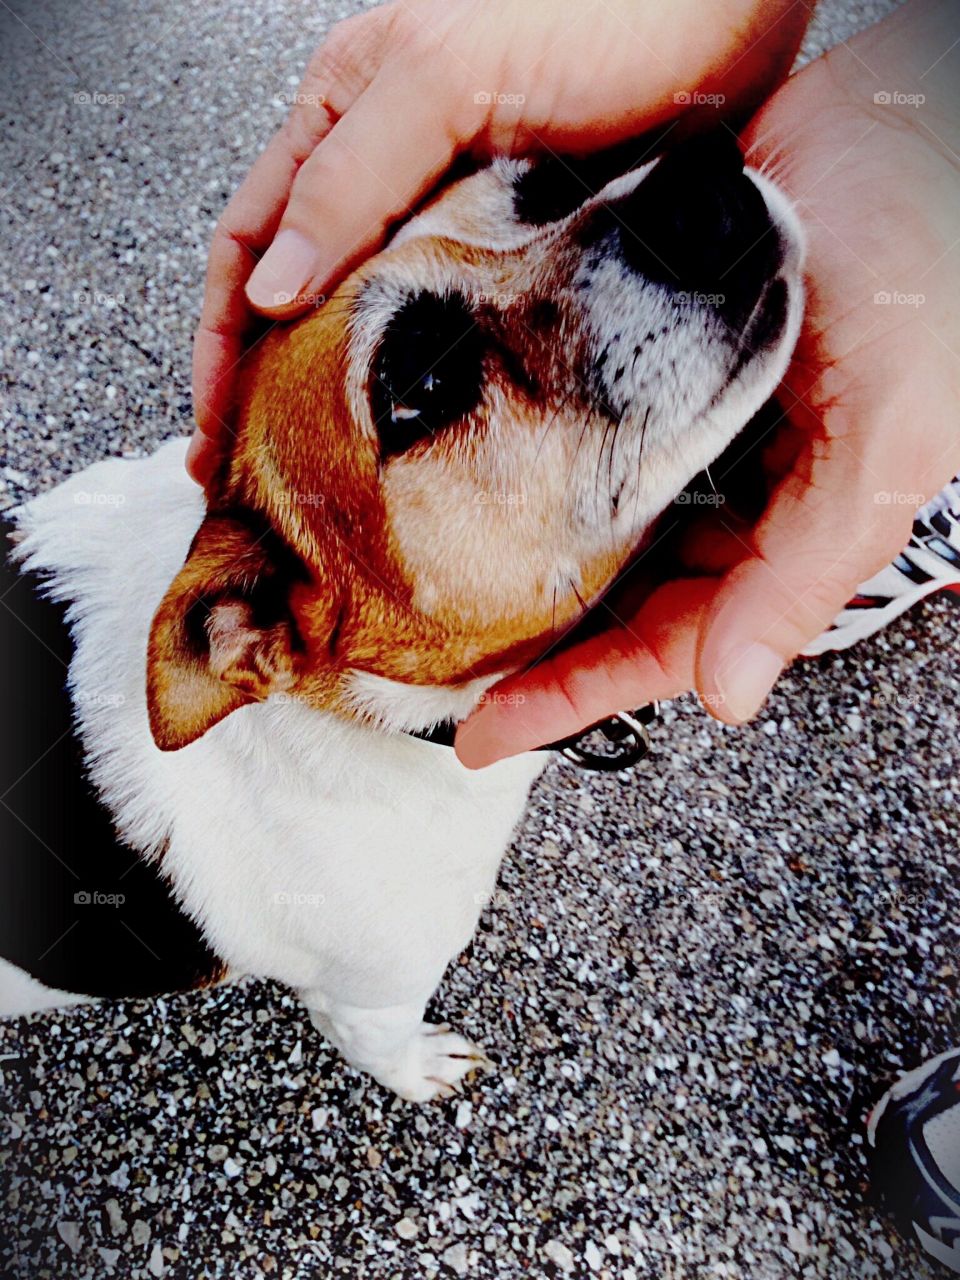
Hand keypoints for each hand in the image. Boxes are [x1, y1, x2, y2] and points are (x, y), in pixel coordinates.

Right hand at [188, 0, 808, 482]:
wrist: (726, 18)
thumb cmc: (600, 11)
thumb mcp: (446, 79)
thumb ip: (350, 179)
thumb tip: (271, 292)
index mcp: (343, 113)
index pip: (250, 242)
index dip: (221, 340)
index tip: (217, 428)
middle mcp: (389, 170)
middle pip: (304, 295)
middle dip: (270, 385)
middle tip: (261, 477)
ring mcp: (455, 219)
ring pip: (376, 322)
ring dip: (347, 396)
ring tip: (329, 476)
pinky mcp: (518, 255)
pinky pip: (454, 332)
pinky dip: (429, 384)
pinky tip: (422, 432)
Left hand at [455, 0, 959, 767]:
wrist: (912, 106)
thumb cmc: (932, 260)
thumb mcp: (884, 436)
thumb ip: (802, 571)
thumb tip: (728, 694)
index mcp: (788, 529)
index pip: (665, 643)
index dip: (574, 698)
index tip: (486, 739)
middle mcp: (734, 487)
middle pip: (617, 596)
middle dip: (536, 641)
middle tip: (435, 665)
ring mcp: (691, 422)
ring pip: (592, 518)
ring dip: (522, 553)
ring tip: (434, 583)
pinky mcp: (654, 353)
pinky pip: (581, 424)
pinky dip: (531, 453)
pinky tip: (478, 464)